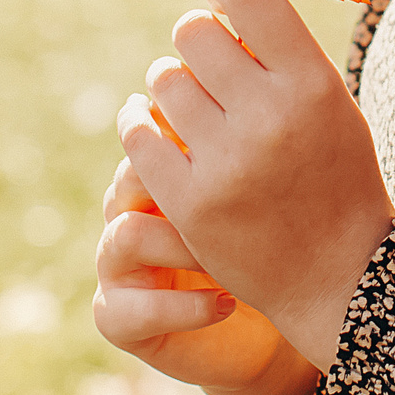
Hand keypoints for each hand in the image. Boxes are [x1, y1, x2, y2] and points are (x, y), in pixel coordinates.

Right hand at [91, 152, 290, 392]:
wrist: (271, 318)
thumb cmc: (273, 242)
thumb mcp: (270, 186)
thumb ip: (256, 136)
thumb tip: (279, 76)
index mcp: (159, 167)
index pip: (156, 128)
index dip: (191, 133)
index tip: (243, 141)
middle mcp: (128, 209)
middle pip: (131, 173)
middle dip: (185, 180)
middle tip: (237, 195)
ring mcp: (115, 265)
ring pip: (126, 233)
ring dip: (182, 245)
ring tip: (227, 257)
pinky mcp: (118, 317)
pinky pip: (129, 308)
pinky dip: (184, 307)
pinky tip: (226, 302)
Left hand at [119, 0, 394, 371]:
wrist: (337, 274)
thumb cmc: (335, 175)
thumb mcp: (333, 103)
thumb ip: (283, 52)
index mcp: (312, 84)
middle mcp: (270, 116)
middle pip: (194, 32)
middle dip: (196, 41)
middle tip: (208, 65)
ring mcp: (227, 161)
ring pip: (163, 79)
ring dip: (171, 84)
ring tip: (190, 105)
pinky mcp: (189, 200)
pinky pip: (137, 132)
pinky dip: (136, 121)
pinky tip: (148, 125)